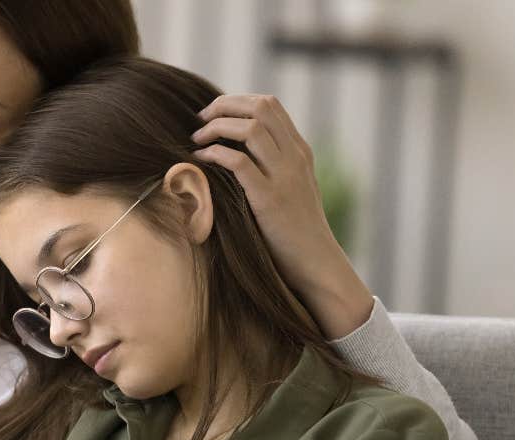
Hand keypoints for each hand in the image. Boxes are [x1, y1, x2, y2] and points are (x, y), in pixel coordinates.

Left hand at [193, 93, 374, 338]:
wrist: (317, 263)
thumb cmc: (296, 232)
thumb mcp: (292, 190)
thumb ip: (274, 168)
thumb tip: (237, 153)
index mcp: (300, 151)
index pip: (270, 105)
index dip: (237, 101)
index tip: (214, 114)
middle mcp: (295, 157)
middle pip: (260, 107)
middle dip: (224, 106)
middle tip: (200, 120)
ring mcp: (285, 176)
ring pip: (250, 128)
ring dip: (217, 127)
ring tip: (197, 140)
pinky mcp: (270, 199)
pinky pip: (239, 162)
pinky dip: (215, 154)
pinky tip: (201, 161)